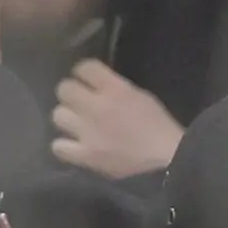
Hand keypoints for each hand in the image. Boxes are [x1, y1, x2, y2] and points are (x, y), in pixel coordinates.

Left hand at [52, 60, 186, 179]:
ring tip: (78, 125)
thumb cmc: (159, 126)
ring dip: (68, 118)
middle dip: (71, 93)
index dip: (84, 72)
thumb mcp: (141, 97)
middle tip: (80, 102)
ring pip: (58, 115)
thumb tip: (96, 87)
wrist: (169, 159)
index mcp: (116, 90)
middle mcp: (97, 107)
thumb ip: (117, 90)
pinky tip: (76, 146)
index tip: (87, 79)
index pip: (84, 67)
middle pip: (65, 89)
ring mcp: (88, 132)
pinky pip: (58, 146)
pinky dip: (65, 145)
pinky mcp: (85, 155)